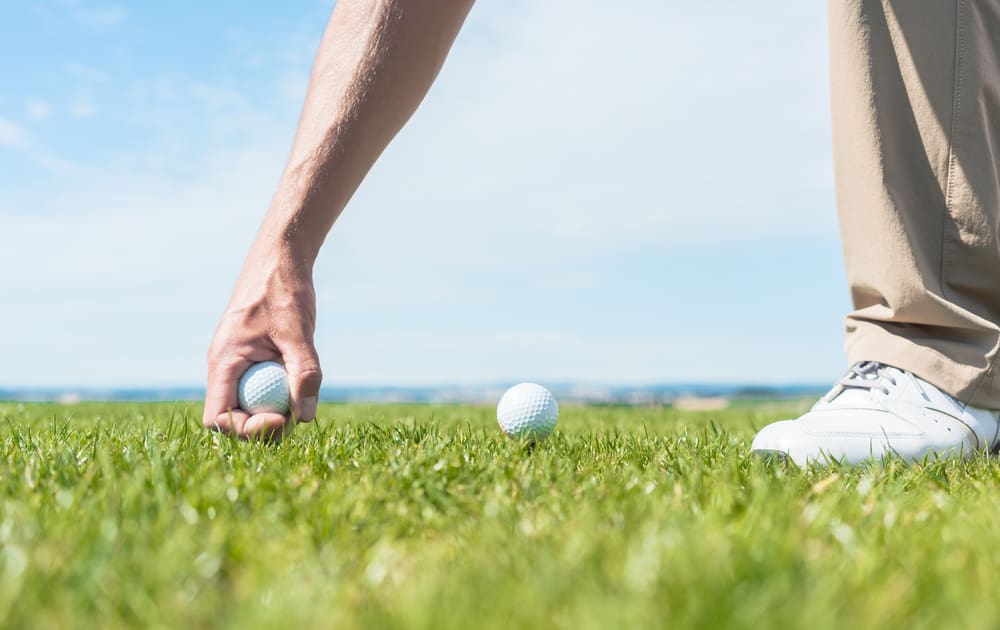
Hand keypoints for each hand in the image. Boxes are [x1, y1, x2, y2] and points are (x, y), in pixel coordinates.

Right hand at [203, 253, 321, 441]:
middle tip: (298, 413)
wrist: (280, 261)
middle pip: (235, 420)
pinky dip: (281, 394)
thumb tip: (305, 417)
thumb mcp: (297, 332)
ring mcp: (238, 368)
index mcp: (223, 362)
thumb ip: (304, 373)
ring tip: (302, 392)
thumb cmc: (283, 290)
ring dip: (276, 411)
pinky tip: (300, 379)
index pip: (218, 419)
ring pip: (250, 408)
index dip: (247, 429)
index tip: (280, 418)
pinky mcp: (254, 364)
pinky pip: (262, 392)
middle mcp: (225, 370)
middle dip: (265, 426)